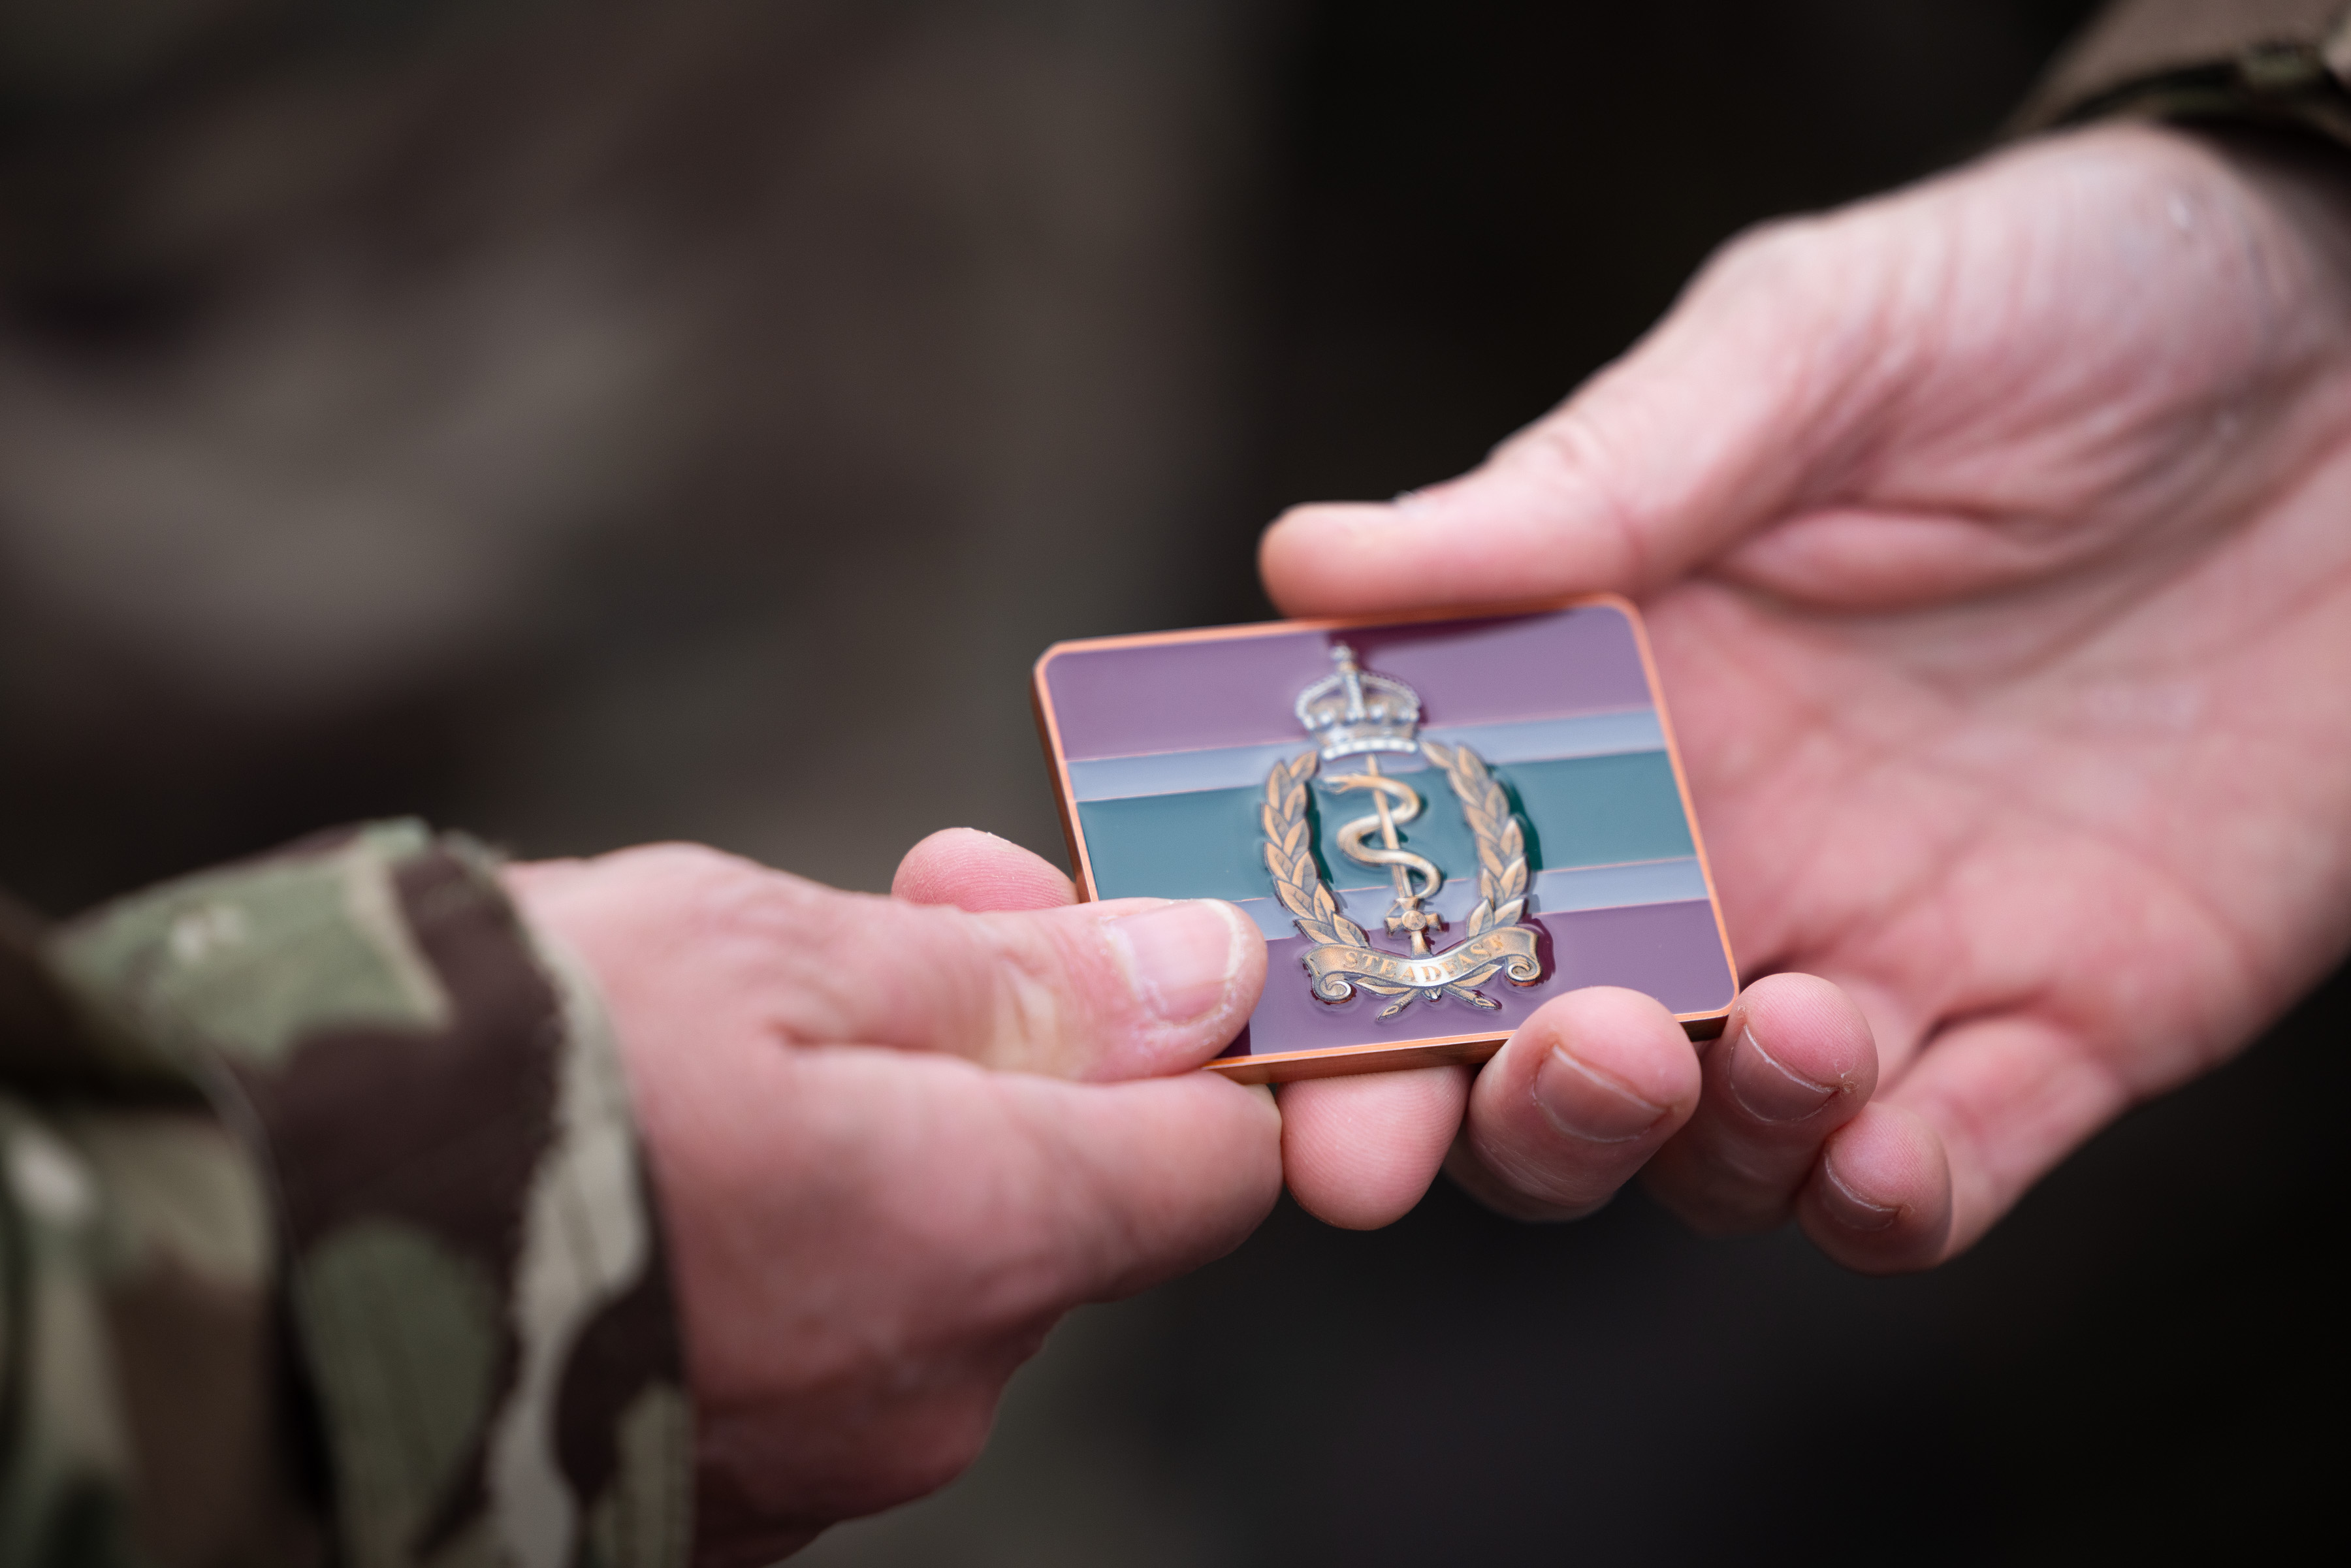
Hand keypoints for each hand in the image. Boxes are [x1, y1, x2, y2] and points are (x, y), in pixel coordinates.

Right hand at [507, 836, 1273, 1566]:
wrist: (226, 1263)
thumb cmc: (495, 1074)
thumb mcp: (766, 951)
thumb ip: (1014, 985)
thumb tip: (1202, 978)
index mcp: (976, 1246)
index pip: (1215, 1165)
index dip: (1181, 1038)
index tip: (1089, 940)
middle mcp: (924, 1395)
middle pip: (1059, 1209)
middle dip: (996, 1059)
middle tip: (876, 917)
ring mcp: (815, 1471)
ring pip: (923, 1273)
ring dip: (874, 1141)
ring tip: (714, 1035)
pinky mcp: (711, 1500)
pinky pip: (812, 1347)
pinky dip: (781, 1245)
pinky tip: (657, 1161)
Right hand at [1258, 123, 2350, 1267]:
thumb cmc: (2059, 303)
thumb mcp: (1806, 350)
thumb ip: (1581, 483)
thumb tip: (1302, 558)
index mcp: (1610, 699)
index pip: (1413, 868)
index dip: (1314, 965)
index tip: (1251, 1019)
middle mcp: (1716, 851)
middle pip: (1531, 1058)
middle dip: (1483, 1117)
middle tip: (1489, 1096)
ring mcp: (1881, 948)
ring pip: (1713, 1149)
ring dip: (1694, 1143)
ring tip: (1780, 1026)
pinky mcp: (2062, 1023)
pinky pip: (1936, 1179)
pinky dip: (1881, 1202)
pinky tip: (1883, 1151)